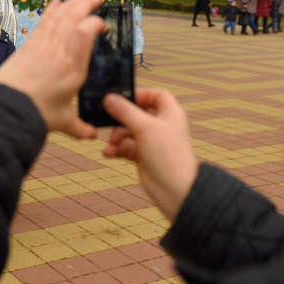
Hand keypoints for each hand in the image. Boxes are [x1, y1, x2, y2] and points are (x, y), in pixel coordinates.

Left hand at [0, 0, 104, 139]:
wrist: (6, 107)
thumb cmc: (35, 114)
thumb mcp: (62, 122)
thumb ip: (79, 127)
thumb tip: (92, 135)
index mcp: (73, 69)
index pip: (87, 33)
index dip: (96, 24)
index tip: (102, 26)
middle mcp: (59, 52)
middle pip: (74, 18)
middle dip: (86, 5)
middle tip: (96, 0)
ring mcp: (42, 46)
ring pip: (59, 16)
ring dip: (71, 4)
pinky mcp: (28, 45)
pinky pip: (43, 21)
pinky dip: (51, 11)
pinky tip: (56, 4)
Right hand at [102, 88, 198, 222]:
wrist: (175, 190)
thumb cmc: (168, 155)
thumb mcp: (145, 128)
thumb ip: (125, 112)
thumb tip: (108, 98)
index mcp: (170, 113)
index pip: (156, 95)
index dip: (140, 94)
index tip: (123, 97)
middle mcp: (161, 125)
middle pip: (138, 112)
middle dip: (122, 117)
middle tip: (108, 118)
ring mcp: (152, 141)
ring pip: (129, 131)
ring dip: (117, 135)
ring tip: (112, 143)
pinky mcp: (144, 156)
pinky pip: (126, 147)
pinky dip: (117, 149)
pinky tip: (109, 153)